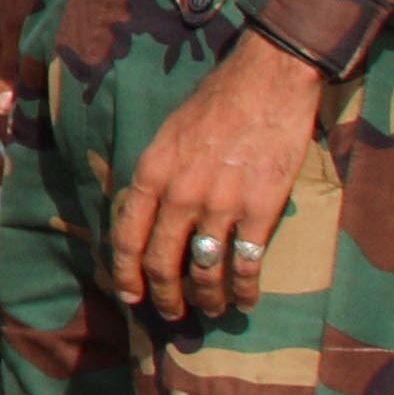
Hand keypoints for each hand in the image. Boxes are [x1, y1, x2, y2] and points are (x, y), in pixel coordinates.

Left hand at [109, 32, 327, 323]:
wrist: (267, 81)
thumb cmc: (216, 102)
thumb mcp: (167, 134)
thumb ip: (157, 175)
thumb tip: (148, 212)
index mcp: (151, 172)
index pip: (126, 236)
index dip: (126, 273)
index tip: (130, 294)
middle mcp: (179, 194)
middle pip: (162, 262)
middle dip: (163, 296)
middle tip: (170, 313)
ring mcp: (220, 204)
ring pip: (204, 270)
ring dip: (205, 298)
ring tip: (209, 310)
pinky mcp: (260, 210)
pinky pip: (246, 264)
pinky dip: (244, 289)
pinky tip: (246, 299)